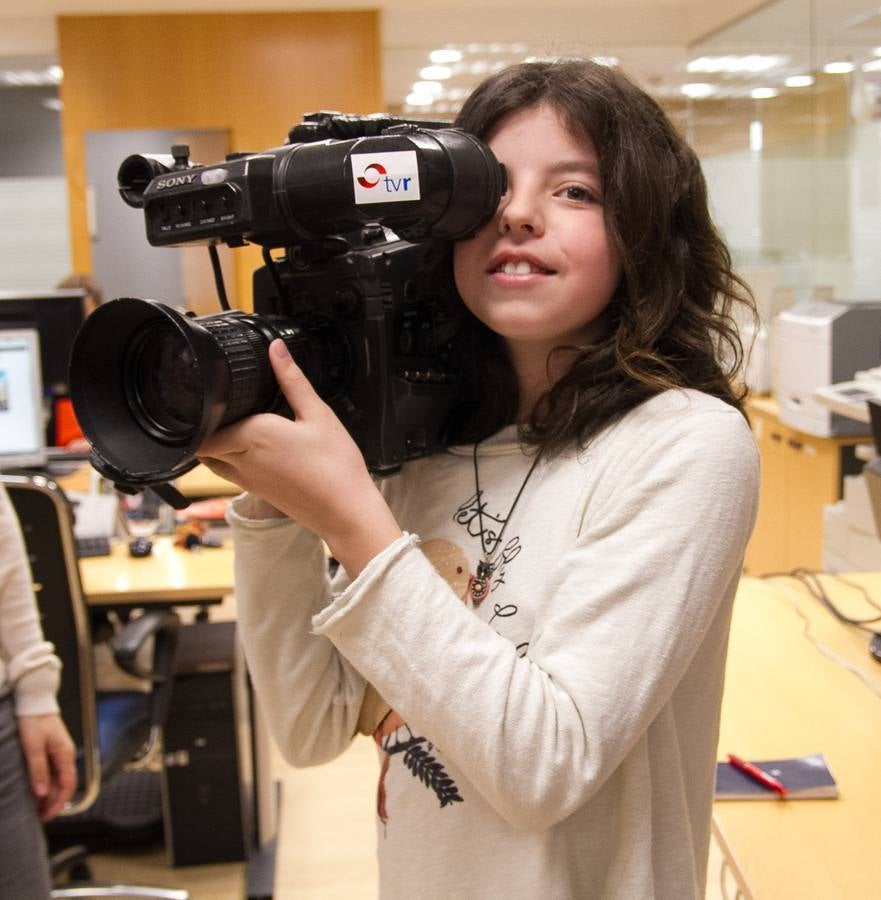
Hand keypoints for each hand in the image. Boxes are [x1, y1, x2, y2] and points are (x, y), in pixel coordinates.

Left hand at [17, 714, 76, 821]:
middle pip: (65, 784)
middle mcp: (65, 754)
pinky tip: (38, 791)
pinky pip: (53, 772)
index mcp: (65, 754)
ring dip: (51, 795)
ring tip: (39, 808)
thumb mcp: (33, 748)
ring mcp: (59, 752)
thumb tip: (42, 794)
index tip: (47, 816)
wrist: (34, 702)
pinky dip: (47, 785)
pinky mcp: (52, 750)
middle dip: (55, 802)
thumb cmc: (34, 721)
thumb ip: (38, 771)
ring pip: (59, 779)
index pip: (68, 785)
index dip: (59, 803)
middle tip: (41, 817)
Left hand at [198, 339, 402, 575]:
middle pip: (202, 443)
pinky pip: (227, 473)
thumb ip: (293, 380)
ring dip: (214, 444)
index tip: (214, 393)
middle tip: (224, 405)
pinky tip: (252, 449)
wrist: (346, 512)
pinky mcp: (255, 491)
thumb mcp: (319, 414)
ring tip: (235, 425)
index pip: (207, 423)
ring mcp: (246, 480)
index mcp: (253, 434)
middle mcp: (241, 459)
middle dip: (207, 425)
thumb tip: (276, 349)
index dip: (204, 408)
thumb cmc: (336, 467)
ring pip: (210, 461)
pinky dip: (228, 459)